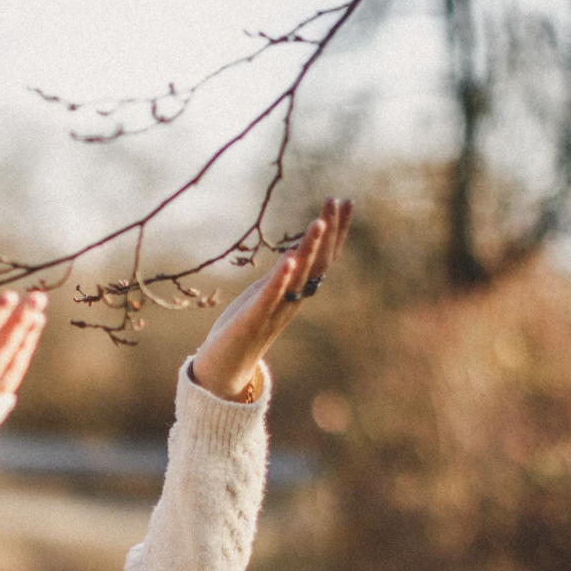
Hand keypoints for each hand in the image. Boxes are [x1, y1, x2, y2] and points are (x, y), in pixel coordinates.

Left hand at [189, 197, 351, 400]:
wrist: (224, 370)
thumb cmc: (244, 328)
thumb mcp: (266, 294)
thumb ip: (284, 276)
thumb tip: (297, 251)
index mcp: (296, 292)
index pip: (323, 257)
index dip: (336, 231)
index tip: (345, 201)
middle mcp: (292, 300)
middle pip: (318, 263)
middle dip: (330, 231)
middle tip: (338, 200)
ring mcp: (275, 310)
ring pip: (299, 277)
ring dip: (310, 249)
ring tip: (319, 221)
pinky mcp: (253, 319)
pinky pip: (271, 297)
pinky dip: (281, 278)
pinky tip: (289, 258)